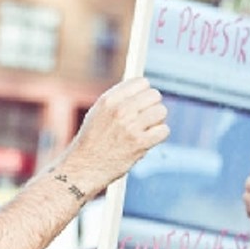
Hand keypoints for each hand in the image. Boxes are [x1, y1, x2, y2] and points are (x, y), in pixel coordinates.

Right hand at [57, 77, 168, 195]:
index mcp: (109, 100)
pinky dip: (160, 135)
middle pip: (154, 95)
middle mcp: (120, 110)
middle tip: (145, 118)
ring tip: (146, 129)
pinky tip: (149, 140)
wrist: (85, 166)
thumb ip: (119, 99)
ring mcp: (131, 127)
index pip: (141, 82)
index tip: (141, 103)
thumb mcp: (98, 112)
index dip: (144, 93)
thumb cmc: (93, 140)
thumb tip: (142, 88)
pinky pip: (164, 130)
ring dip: (157, 121)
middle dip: (153, 106)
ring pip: (161, 111)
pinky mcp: (140, 143)